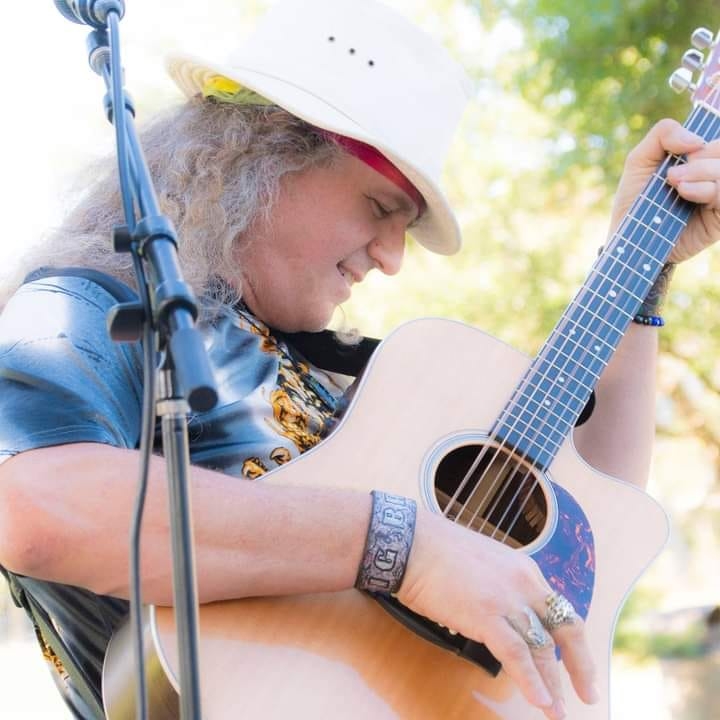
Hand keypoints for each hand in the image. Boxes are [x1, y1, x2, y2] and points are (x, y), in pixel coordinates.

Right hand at [395, 510, 596, 719]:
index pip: (560, 610)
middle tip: (587, 695)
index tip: (578, 665)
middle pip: (565, 629)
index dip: (573, 642)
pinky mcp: (485, 615)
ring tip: (557, 712)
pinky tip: (539, 701)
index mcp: (524, 570)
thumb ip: (502, 587)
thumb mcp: (485, 563)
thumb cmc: (437, 552)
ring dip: (552, 685)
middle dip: (580, 667)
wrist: (412, 542)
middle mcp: (524, 583)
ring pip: (542, 648)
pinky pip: (516, 655)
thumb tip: (502, 618)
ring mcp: (506, 600)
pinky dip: (530, 681)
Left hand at [610, 118, 719, 262]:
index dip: (705, 141)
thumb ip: (663, 135)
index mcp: (699, 158)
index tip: (688, 149)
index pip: (715, 139)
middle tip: (672, 175)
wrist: (629, 239)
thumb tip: (696, 139)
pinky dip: (710, 189)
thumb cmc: (634, 200)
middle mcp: (712, 174)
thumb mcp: (640, 160)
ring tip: (676, 185)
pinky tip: (686, 193)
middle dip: (702, 157)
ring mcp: (718, 196)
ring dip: (703, 172)